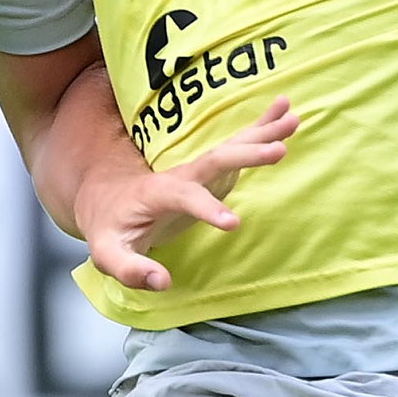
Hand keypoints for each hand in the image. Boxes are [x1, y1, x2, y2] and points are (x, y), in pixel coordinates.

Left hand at [73, 98, 296, 293]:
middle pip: (215, 160)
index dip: (207, 208)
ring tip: (293, 118)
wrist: (104, 199)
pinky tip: (284, 115)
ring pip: (231, 147)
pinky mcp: (209, 172)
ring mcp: (196, 170)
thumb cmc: (108, 228)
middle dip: (246, 154)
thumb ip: (131, 269)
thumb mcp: (108, 254)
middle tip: (279, 150)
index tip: (233, 224)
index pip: (184, 196)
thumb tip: (162, 281)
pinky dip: (261, 129)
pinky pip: (237, 147)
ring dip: (262, 132)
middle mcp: (180, 175)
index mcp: (156, 194)